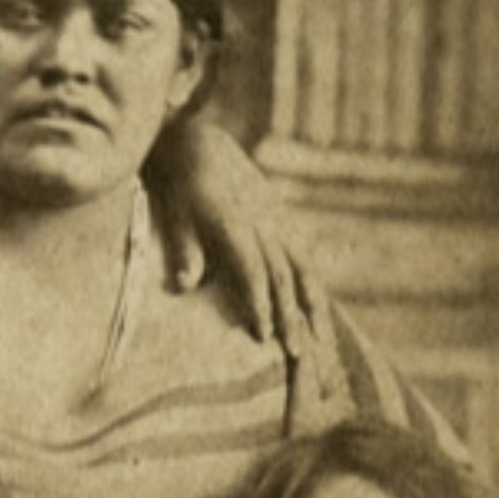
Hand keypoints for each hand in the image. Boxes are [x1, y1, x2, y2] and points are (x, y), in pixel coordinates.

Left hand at [151, 120, 333, 359]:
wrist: (200, 141)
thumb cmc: (181, 182)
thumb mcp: (175, 212)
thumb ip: (184, 249)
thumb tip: (183, 285)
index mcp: (236, 226)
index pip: (255, 272)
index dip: (261, 304)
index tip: (265, 337)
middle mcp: (264, 227)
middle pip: (285, 279)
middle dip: (293, 319)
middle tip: (300, 356)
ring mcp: (278, 224)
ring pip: (303, 272)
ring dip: (314, 308)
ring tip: (324, 342)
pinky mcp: (282, 222)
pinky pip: (304, 259)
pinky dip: (313, 287)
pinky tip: (319, 311)